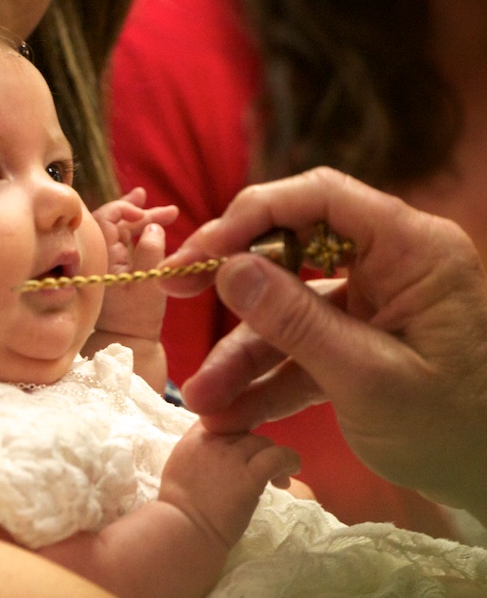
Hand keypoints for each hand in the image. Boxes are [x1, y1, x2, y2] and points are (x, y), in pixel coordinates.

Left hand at [85, 188, 176, 390]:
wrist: (130, 347)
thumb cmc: (135, 319)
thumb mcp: (145, 286)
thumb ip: (150, 254)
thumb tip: (153, 228)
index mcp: (99, 256)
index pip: (104, 219)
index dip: (124, 209)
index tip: (144, 213)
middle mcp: (102, 257)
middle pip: (117, 223)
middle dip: (142, 213)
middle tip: (169, 210)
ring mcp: (112, 266)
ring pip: (126, 234)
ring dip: (146, 222)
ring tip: (169, 213)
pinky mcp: (122, 274)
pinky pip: (131, 247)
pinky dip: (145, 236)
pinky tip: (159, 230)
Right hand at [160, 167, 486, 522]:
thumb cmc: (453, 428)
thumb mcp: (369, 378)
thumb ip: (296, 322)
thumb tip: (228, 270)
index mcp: (411, 248)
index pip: (319, 198)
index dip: (250, 215)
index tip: (200, 253)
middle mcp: (390, 261)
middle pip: (290, 246)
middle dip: (231, 281)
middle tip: (173, 292)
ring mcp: (371, 301)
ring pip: (287, 306)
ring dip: (241, 354)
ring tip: (202, 400)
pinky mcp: (358, 339)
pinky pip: (300, 345)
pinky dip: (266, 379)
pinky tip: (229, 413)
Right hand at [160, 422, 299, 550]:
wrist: (185, 531)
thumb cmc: (179, 508)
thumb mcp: (179, 466)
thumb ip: (197, 451)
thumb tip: (217, 450)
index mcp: (194, 438)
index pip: (223, 419)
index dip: (235, 433)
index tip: (239, 452)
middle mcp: (213, 441)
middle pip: (245, 431)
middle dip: (254, 449)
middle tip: (258, 470)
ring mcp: (232, 457)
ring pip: (263, 442)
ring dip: (273, 457)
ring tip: (277, 478)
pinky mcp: (250, 475)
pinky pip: (279, 456)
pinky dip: (289, 461)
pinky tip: (290, 473)